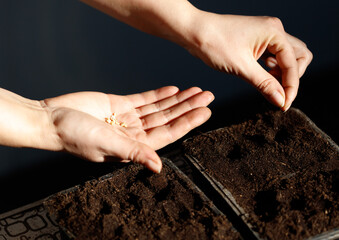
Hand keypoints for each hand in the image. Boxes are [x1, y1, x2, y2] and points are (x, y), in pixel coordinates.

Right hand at [42, 86, 213, 172]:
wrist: (51, 120)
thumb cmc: (75, 136)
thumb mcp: (107, 144)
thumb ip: (134, 152)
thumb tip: (158, 168)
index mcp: (134, 146)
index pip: (168, 133)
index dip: (188, 122)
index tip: (205, 111)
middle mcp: (134, 133)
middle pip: (168, 119)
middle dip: (188, 108)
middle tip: (208, 96)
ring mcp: (128, 118)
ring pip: (159, 108)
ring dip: (178, 100)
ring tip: (196, 91)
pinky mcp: (119, 105)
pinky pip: (144, 100)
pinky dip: (158, 95)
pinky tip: (173, 89)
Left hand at [185, 14, 312, 110]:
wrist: (194, 32)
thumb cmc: (214, 44)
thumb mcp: (241, 67)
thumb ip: (265, 84)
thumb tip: (281, 100)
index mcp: (274, 33)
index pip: (293, 64)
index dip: (291, 87)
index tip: (283, 105)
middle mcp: (274, 30)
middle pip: (299, 56)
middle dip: (291, 77)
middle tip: (276, 91)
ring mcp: (266, 33)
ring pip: (287, 56)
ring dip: (282, 72)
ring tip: (266, 83)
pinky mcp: (257, 39)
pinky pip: (274, 54)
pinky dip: (272, 67)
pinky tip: (260, 74)